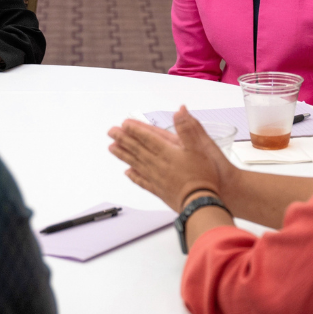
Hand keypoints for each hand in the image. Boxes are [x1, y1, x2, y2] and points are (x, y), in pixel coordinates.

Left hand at [107, 106, 234, 212]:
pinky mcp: (158, 189)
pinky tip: (127, 172)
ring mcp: (156, 178)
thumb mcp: (199, 148)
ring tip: (112, 148)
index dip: (136, 130)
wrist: (198, 202)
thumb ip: (188, 128)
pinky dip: (133, 175)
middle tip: (111, 132)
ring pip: (135, 163)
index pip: (147, 138)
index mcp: (167, 152)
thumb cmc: (201, 176)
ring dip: (123, 154)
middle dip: (124, 139)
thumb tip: (180, 111)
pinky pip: (141, 180)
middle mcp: (158, 164)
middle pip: (137, 149)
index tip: (125, 124)